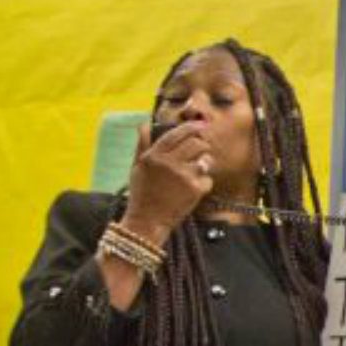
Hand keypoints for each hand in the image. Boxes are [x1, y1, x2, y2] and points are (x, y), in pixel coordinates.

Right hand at [123, 121, 213, 240]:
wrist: (147, 221)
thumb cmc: (142, 194)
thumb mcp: (137, 167)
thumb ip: (143, 145)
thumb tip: (144, 124)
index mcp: (153, 156)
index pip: (175, 134)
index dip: (191, 127)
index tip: (201, 124)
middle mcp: (168, 163)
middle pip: (196, 143)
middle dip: (202, 146)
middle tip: (201, 151)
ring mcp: (183, 176)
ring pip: (205, 160)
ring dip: (205, 163)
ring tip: (196, 171)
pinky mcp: (195, 189)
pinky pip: (208, 179)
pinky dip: (204, 184)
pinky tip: (192, 190)